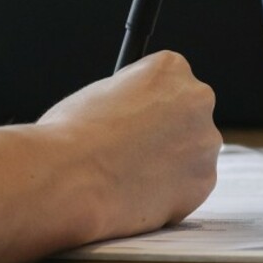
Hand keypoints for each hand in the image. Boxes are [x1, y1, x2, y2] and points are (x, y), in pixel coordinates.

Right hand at [0, 50, 219, 262]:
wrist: (60, 181)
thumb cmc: (57, 139)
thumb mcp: (87, 99)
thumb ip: (117, 101)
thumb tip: (109, 111)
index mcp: (169, 66)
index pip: (171, 82)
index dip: (144, 110)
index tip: (126, 128)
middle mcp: (199, 97)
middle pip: (188, 115)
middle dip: (163, 135)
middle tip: (123, 156)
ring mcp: (204, 141)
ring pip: (190, 152)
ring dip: (166, 165)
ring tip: (121, 177)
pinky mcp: (201, 182)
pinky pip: (188, 186)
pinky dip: (166, 194)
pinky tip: (132, 196)